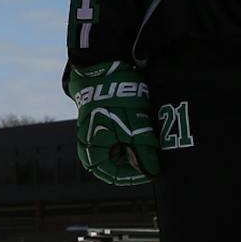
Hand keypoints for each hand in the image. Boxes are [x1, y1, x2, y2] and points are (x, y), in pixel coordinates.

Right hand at [66, 60, 158, 186]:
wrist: (103, 65)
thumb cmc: (117, 95)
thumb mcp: (135, 123)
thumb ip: (144, 150)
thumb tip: (152, 173)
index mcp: (93, 147)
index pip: (111, 175)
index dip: (132, 176)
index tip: (150, 170)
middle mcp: (88, 141)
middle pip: (108, 165)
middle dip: (129, 165)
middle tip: (148, 159)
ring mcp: (91, 130)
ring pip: (110, 151)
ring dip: (128, 151)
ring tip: (144, 143)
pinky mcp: (96, 119)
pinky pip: (110, 137)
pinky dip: (124, 138)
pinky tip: (136, 128)